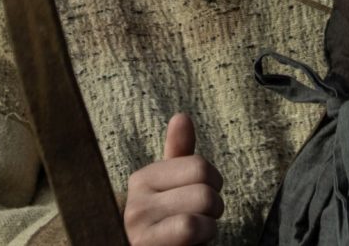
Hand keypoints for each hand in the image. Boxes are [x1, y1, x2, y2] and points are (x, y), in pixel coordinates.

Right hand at [122, 112, 221, 245]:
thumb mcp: (173, 191)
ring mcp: (137, 228)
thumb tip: (181, 116)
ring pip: (200, 210)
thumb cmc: (167, 228)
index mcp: (142, 179)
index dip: (213, 185)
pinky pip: (190, 228)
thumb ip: (179, 156)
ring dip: (209, 228)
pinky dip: (202, 239)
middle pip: (204, 188)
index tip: (200, 200)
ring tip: (193, 237)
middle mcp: (135, 202)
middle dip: (213, 209)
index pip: (200, 166)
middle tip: (199, 222)